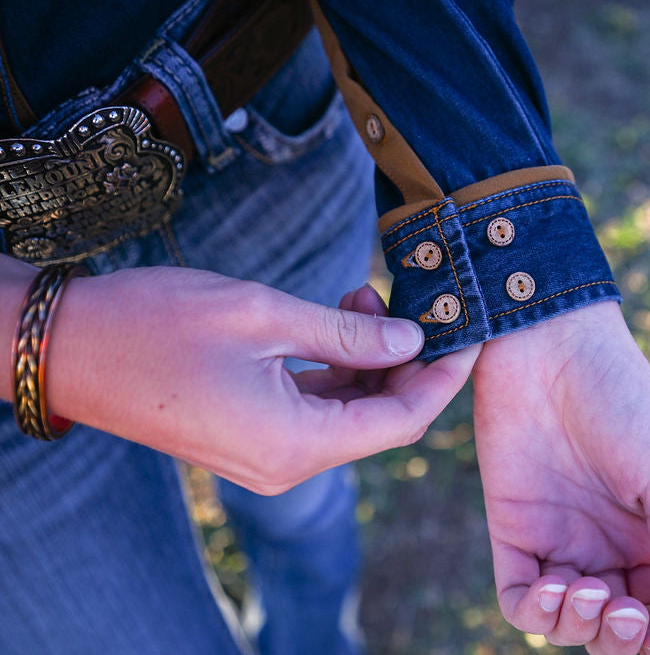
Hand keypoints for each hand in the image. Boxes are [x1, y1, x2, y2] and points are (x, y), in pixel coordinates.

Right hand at [39, 267, 476, 493]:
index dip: (443, 377)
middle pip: (379, 421)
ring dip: (368, 361)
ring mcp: (265, 455)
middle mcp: (286, 463)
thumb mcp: (267, 316)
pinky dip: (335, 371)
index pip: (402, 422)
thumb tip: (413, 338)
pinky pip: (314, 410)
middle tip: (414, 301)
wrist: (68, 348)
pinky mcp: (249, 437)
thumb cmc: (158, 324)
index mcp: (296, 445)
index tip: (473, 333)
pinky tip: (335, 321)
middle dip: (407, 363)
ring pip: (348, 414)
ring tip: (362, 294)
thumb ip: (350, 335)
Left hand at [473, 301, 649, 653]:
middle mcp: (601, 544)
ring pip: (563, 621)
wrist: (552, 345)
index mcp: (646, 534)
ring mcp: (555, 537)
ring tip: (589, 590)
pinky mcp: (510, 526)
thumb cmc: (621, 400)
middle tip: (625, 614)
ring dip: (578, 625)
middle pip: (608, 626)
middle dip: (619, 638)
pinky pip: (518, 595)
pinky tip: (555, 586)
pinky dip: (536, 610)